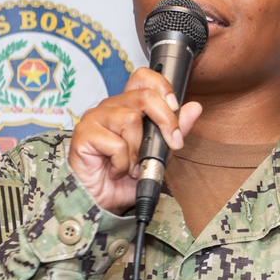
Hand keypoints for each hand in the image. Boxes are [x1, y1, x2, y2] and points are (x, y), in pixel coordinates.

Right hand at [68, 68, 201, 213]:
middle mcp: (111, 106)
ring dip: (138, 150)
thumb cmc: (127, 176)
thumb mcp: (160, 153)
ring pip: (130, 120)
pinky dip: (122, 163)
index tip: (175, 108)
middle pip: (144, 96)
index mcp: (128, 105)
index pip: (143, 78)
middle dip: (165, 121)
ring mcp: (95, 118)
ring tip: (132, 165)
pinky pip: (115, 143)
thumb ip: (176, 129)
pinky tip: (115, 169)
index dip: (162, 87)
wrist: (104, 201)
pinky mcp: (84, 134)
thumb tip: (195, 107)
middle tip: (170, 143)